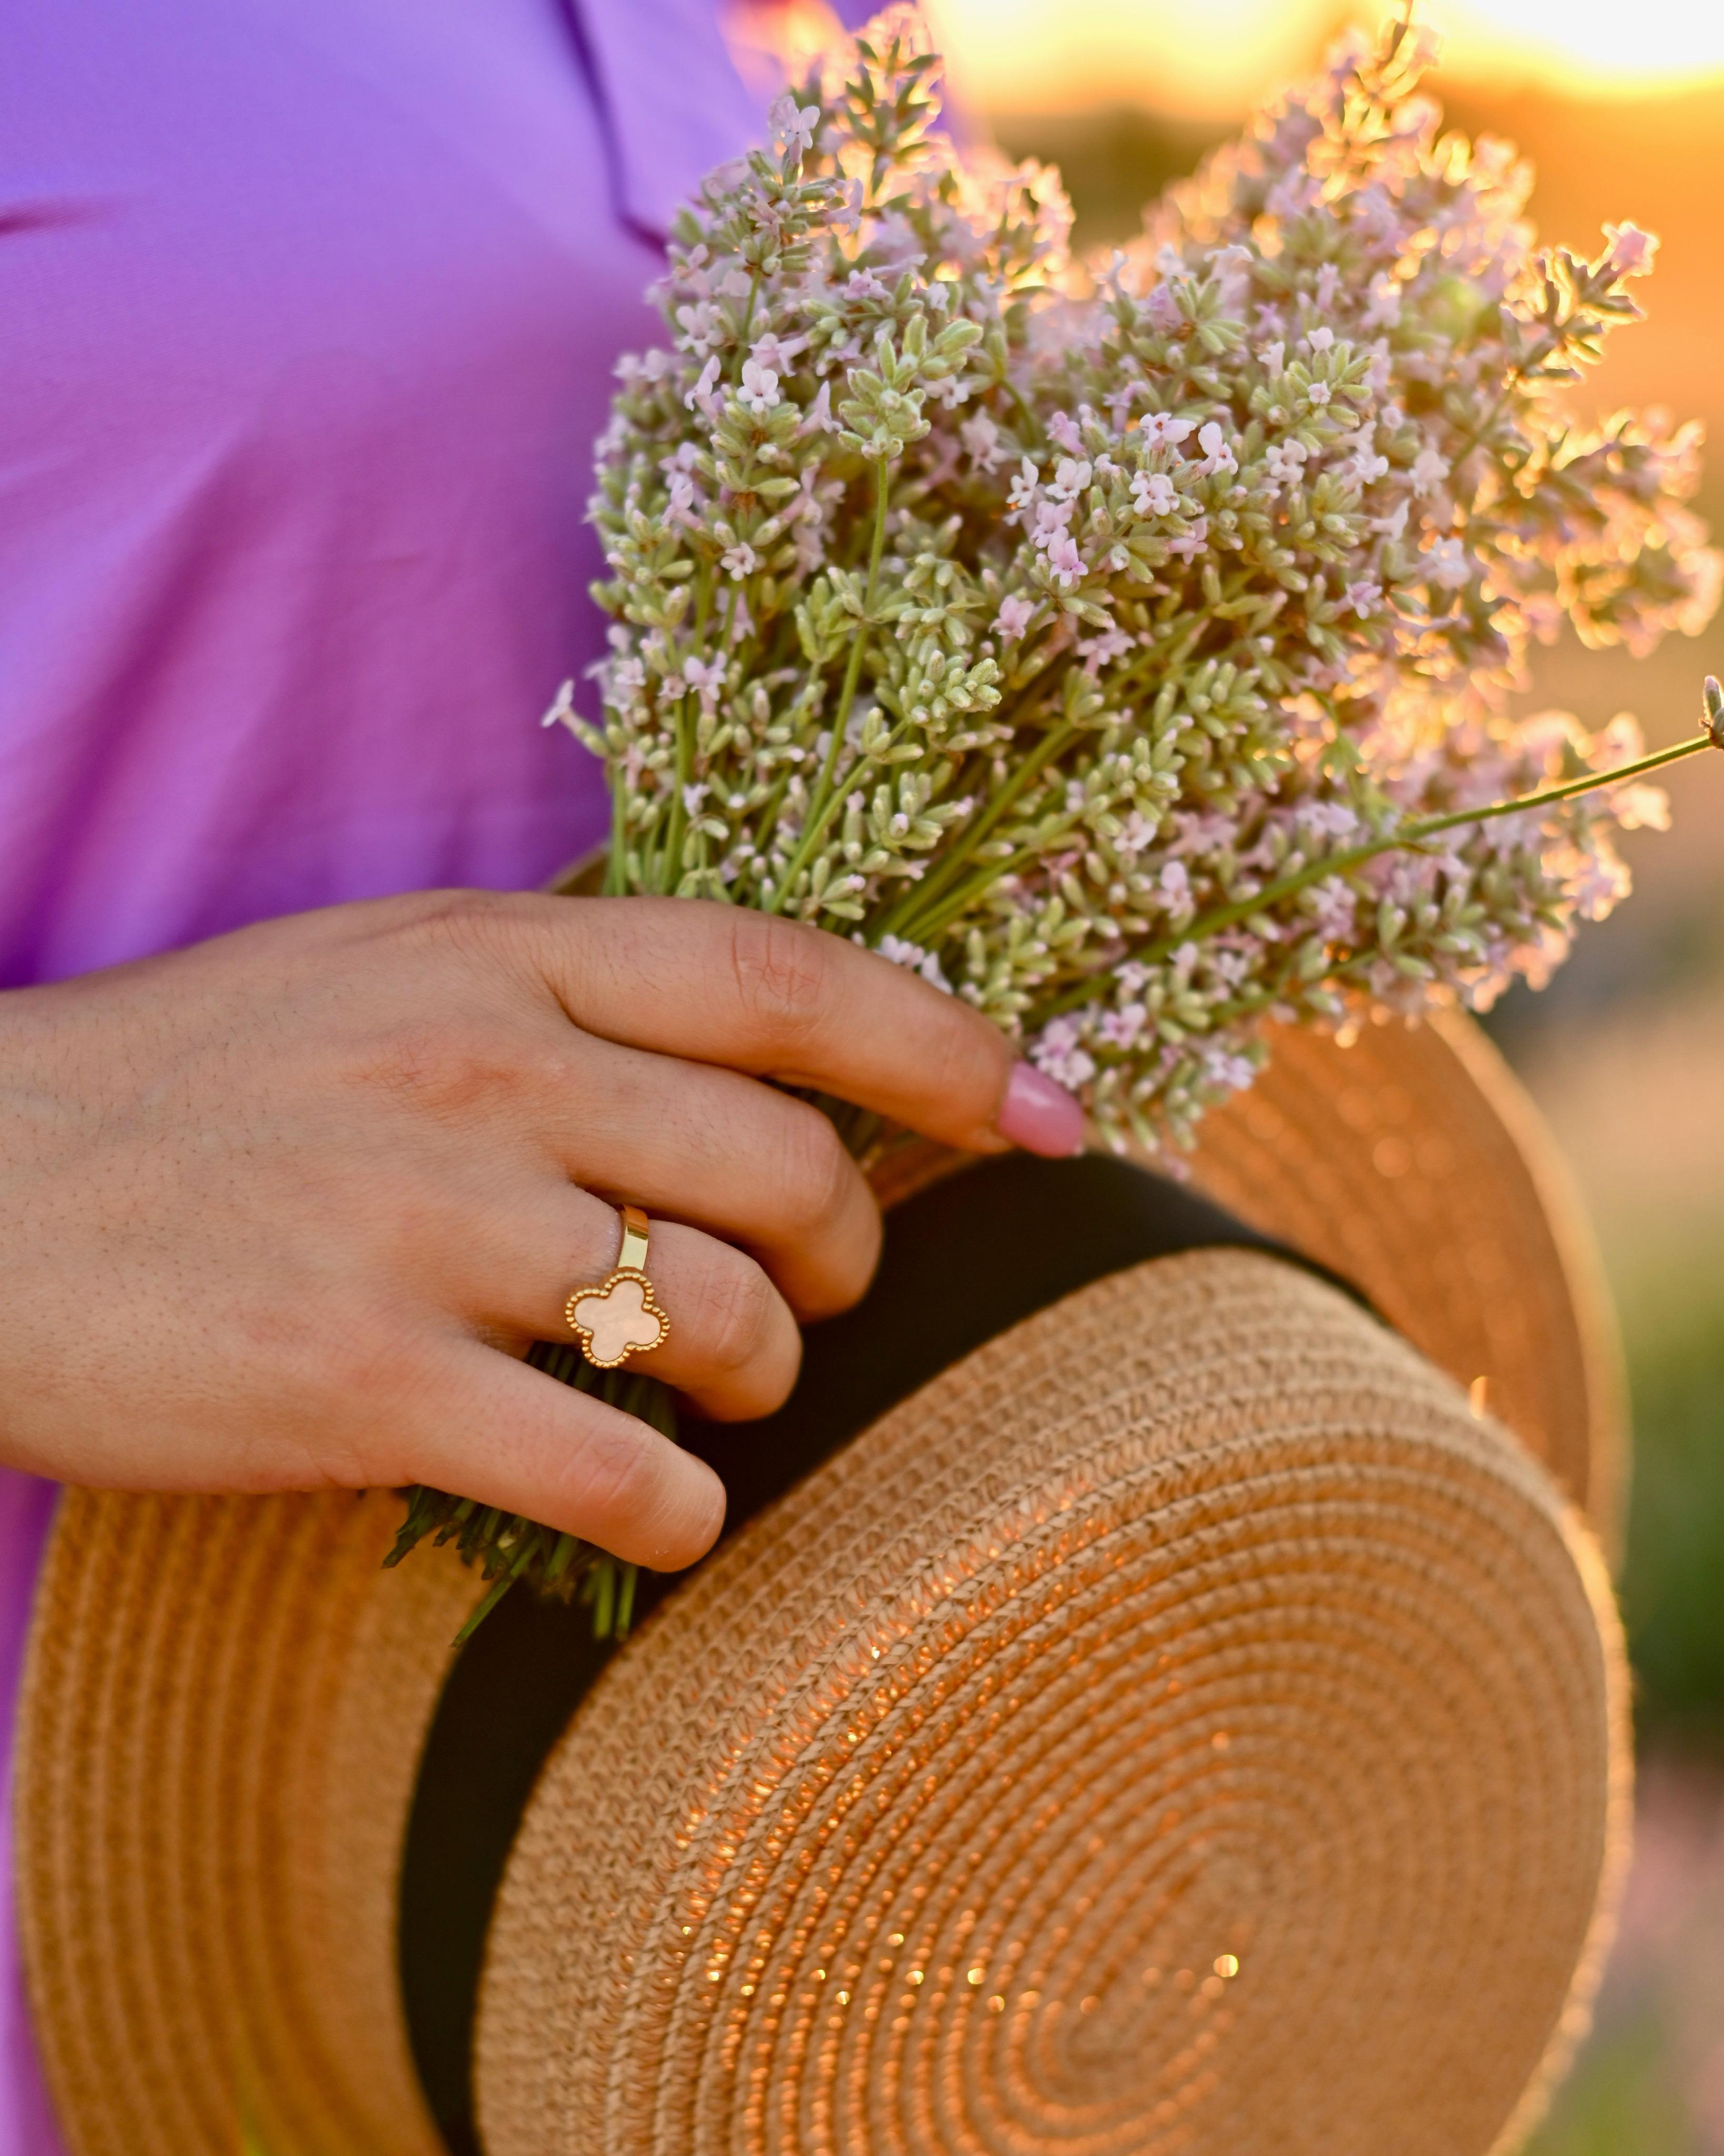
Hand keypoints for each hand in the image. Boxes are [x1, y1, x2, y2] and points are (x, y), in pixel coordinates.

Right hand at [0, 893, 1082, 1568]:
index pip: (793, 982)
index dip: (955, 1053)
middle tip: (818, 1305)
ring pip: (726, 1323)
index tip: (1059, 1119)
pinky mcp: (359, 1379)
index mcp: (503, 952)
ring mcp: (425, 1223)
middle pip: (792, 1175)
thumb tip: (767, 1071)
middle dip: (852, 1263)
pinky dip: (678, 1508)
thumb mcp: (389, 975)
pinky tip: (655, 1507)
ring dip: (767, 1384)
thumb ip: (572, 1002)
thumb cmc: (197, 1086)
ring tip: (719, 1399)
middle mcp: (485, 1068)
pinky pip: (617, 1469)